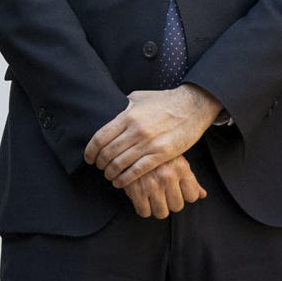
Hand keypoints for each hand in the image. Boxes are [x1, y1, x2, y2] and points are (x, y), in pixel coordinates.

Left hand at [85, 85, 221, 187]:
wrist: (192, 106)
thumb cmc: (164, 101)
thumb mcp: (139, 97)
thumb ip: (122, 107)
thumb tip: (107, 112)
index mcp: (127, 115)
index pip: (100, 137)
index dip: (91, 151)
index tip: (88, 157)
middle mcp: (136, 130)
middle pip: (108, 152)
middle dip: (100, 163)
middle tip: (99, 167)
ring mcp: (149, 143)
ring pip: (121, 163)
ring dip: (111, 173)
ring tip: (108, 175)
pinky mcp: (161, 154)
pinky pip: (138, 170)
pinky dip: (126, 179)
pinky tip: (120, 182)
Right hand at [119, 155, 207, 218]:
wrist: (129, 141)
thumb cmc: (156, 151)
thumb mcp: (176, 160)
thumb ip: (190, 179)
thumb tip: (202, 194)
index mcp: (181, 168)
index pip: (192, 196)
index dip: (184, 195)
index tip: (177, 190)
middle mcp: (168, 176)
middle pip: (177, 206)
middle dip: (170, 202)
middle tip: (163, 193)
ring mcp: (151, 183)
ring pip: (161, 212)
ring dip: (157, 207)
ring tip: (152, 197)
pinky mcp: (135, 189)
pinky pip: (144, 212)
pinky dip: (143, 208)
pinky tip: (141, 198)